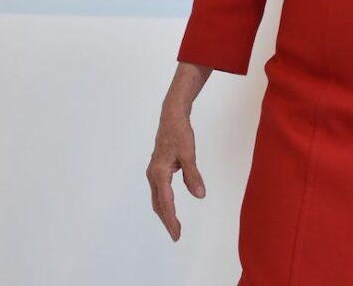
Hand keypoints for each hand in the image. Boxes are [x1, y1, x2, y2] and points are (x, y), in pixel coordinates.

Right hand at [146, 106, 205, 241]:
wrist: (171, 116)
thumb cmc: (180, 133)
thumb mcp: (189, 154)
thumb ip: (193, 176)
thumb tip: (200, 196)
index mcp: (159, 173)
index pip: (166, 202)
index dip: (171, 220)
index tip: (176, 234)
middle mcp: (153, 175)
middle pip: (158, 204)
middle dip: (167, 220)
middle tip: (176, 235)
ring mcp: (153, 172)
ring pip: (157, 198)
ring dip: (165, 212)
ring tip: (174, 225)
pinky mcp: (157, 169)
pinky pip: (159, 191)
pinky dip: (164, 202)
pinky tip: (170, 206)